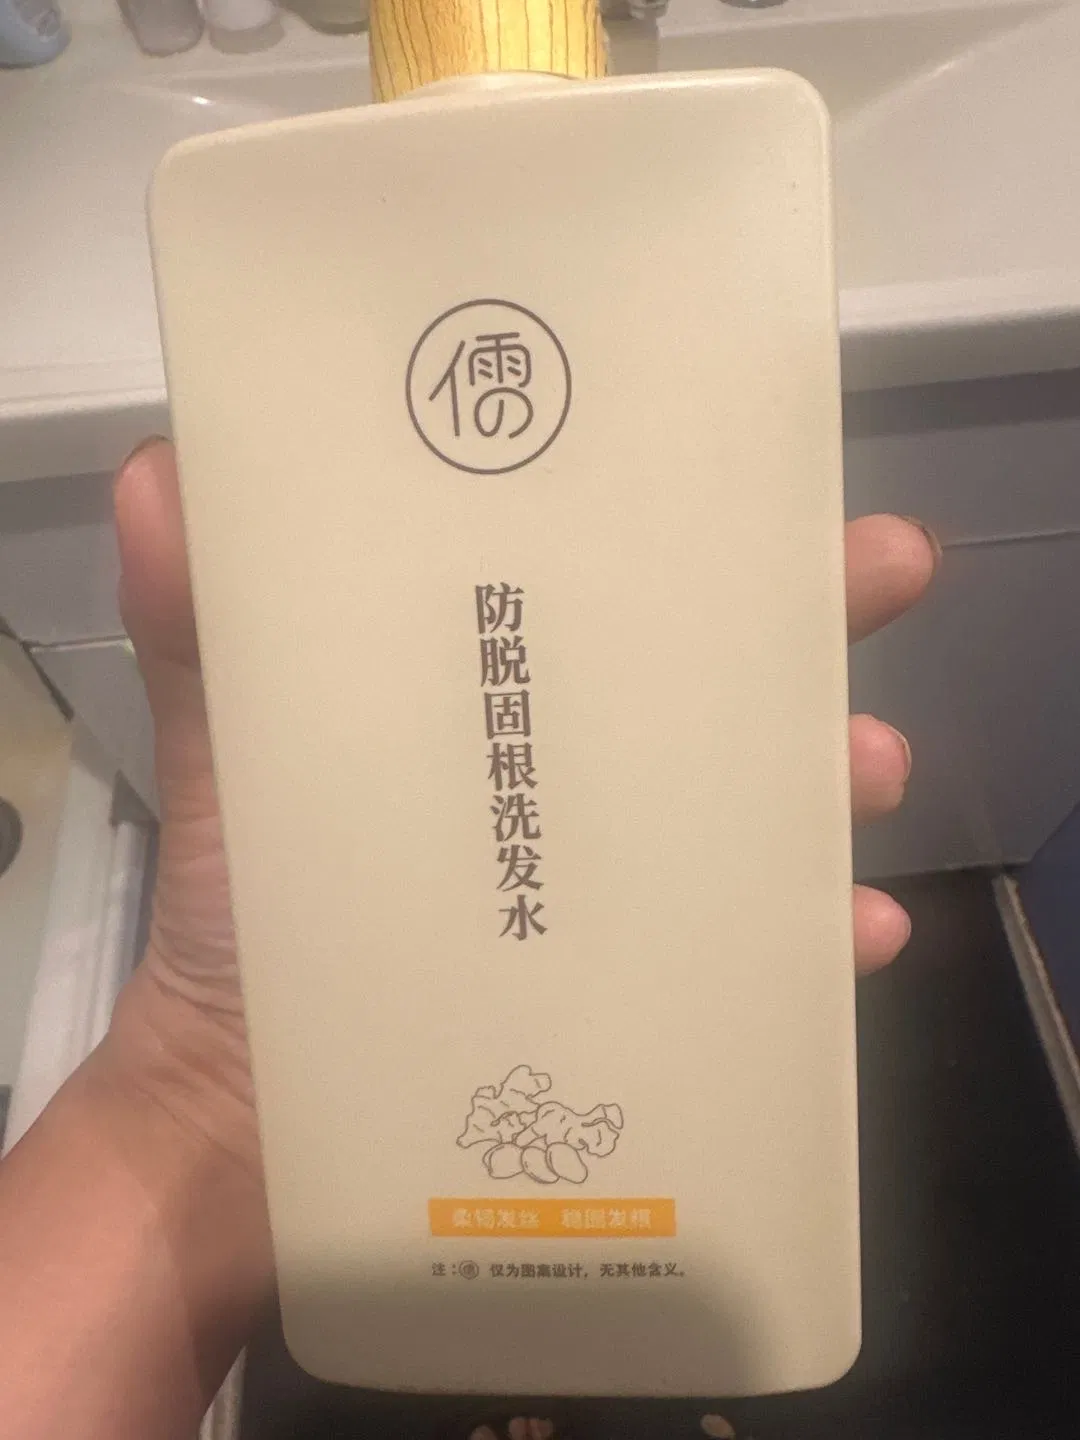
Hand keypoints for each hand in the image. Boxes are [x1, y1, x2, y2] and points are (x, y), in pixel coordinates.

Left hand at [107, 440, 936, 1174]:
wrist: (253, 1118)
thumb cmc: (248, 919)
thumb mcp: (231, 757)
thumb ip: (197, 628)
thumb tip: (155, 468)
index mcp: (497, 689)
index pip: (608, 577)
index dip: (691, 513)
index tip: (761, 461)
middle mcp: (576, 771)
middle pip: (720, 675)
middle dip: (812, 616)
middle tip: (882, 569)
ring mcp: (621, 886)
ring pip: (764, 806)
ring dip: (836, 776)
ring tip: (868, 769)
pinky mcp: (646, 995)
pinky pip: (760, 961)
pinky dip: (818, 942)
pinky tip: (858, 931)